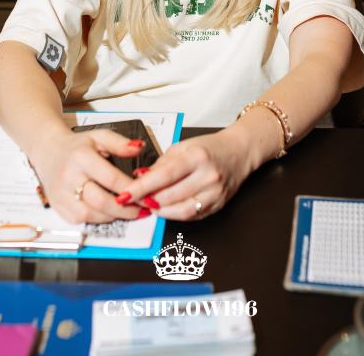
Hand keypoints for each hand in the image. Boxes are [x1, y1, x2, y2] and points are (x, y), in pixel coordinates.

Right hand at [31, 127, 156, 223]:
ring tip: (128, 211)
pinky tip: (109, 213)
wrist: (48, 150)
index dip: (130, 188)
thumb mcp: (99, 136)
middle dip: (125, 208)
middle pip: (100, 201)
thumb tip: (139, 148)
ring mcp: (61, 194)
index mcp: (81, 157)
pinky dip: (97, 219)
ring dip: (112, 216)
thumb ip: (120, 143)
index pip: (110, 178)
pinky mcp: (57, 206)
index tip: (145, 193)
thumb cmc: (76, 145)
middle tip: (141, 208)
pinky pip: (80, 220)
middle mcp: (69, 177)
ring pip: (90, 214)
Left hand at [117, 127, 252, 220]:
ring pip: (180, 211)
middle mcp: (207, 176)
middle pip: (170, 196)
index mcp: (196, 157)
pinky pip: (191, 216)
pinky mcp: (218, 205)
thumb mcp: (182, 147)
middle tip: (134, 198)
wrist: (239, 152)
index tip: (125, 194)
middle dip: (148, 199)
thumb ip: (161, 164)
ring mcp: (215, 193)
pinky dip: (175, 214)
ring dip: (160, 210)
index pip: (164, 176)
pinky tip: (166, 208)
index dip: (142, 187)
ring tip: (149, 203)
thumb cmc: (209, 147)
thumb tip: (140, 179)